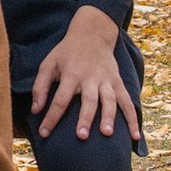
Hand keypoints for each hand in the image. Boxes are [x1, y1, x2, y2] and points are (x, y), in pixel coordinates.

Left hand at [28, 6, 136, 139]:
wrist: (92, 34)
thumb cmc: (66, 53)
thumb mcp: (48, 64)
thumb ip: (40, 87)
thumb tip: (35, 110)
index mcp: (71, 74)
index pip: (60, 99)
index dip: (51, 117)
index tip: (44, 133)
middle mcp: (90, 78)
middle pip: (88, 101)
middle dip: (85, 119)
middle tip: (81, 136)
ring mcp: (106, 81)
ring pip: (109, 101)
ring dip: (109, 117)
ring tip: (107, 134)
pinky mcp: (118, 82)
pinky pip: (127, 102)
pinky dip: (132, 118)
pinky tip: (135, 135)